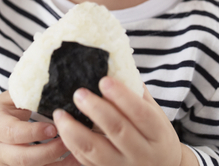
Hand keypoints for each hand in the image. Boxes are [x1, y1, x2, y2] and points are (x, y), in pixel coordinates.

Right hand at [0, 91, 70, 165]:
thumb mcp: (6, 100)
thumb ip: (25, 95)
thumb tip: (51, 86)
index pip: (13, 133)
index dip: (34, 133)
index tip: (54, 128)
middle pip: (23, 158)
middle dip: (49, 151)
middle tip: (69, 140)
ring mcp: (6, 165)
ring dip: (57, 163)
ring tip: (78, 153)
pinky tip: (74, 161)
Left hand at [53, 77, 191, 165]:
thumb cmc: (155, 134)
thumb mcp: (155, 113)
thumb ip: (136, 93)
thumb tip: (114, 63)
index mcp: (158, 133)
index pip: (141, 113)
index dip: (122, 96)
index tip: (104, 80)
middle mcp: (142, 153)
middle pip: (118, 130)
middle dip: (96, 110)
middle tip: (78, 92)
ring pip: (96, 150)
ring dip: (74, 131)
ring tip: (60, 113)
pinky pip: (86, 161)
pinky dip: (71, 145)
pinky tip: (62, 129)